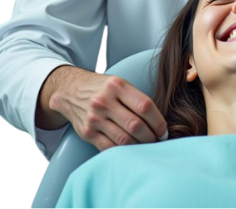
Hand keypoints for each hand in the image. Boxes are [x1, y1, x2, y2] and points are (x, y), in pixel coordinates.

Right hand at [47, 67, 168, 151]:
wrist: (72, 92)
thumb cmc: (103, 88)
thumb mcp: (120, 84)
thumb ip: (136, 99)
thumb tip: (158, 122)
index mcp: (117, 86)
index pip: (144, 106)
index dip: (158, 121)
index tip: (164, 130)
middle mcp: (104, 101)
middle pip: (135, 125)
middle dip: (151, 136)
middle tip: (158, 141)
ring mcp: (95, 118)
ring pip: (124, 139)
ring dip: (139, 146)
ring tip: (147, 147)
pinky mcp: (88, 133)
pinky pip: (110, 148)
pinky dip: (124, 152)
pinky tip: (131, 150)